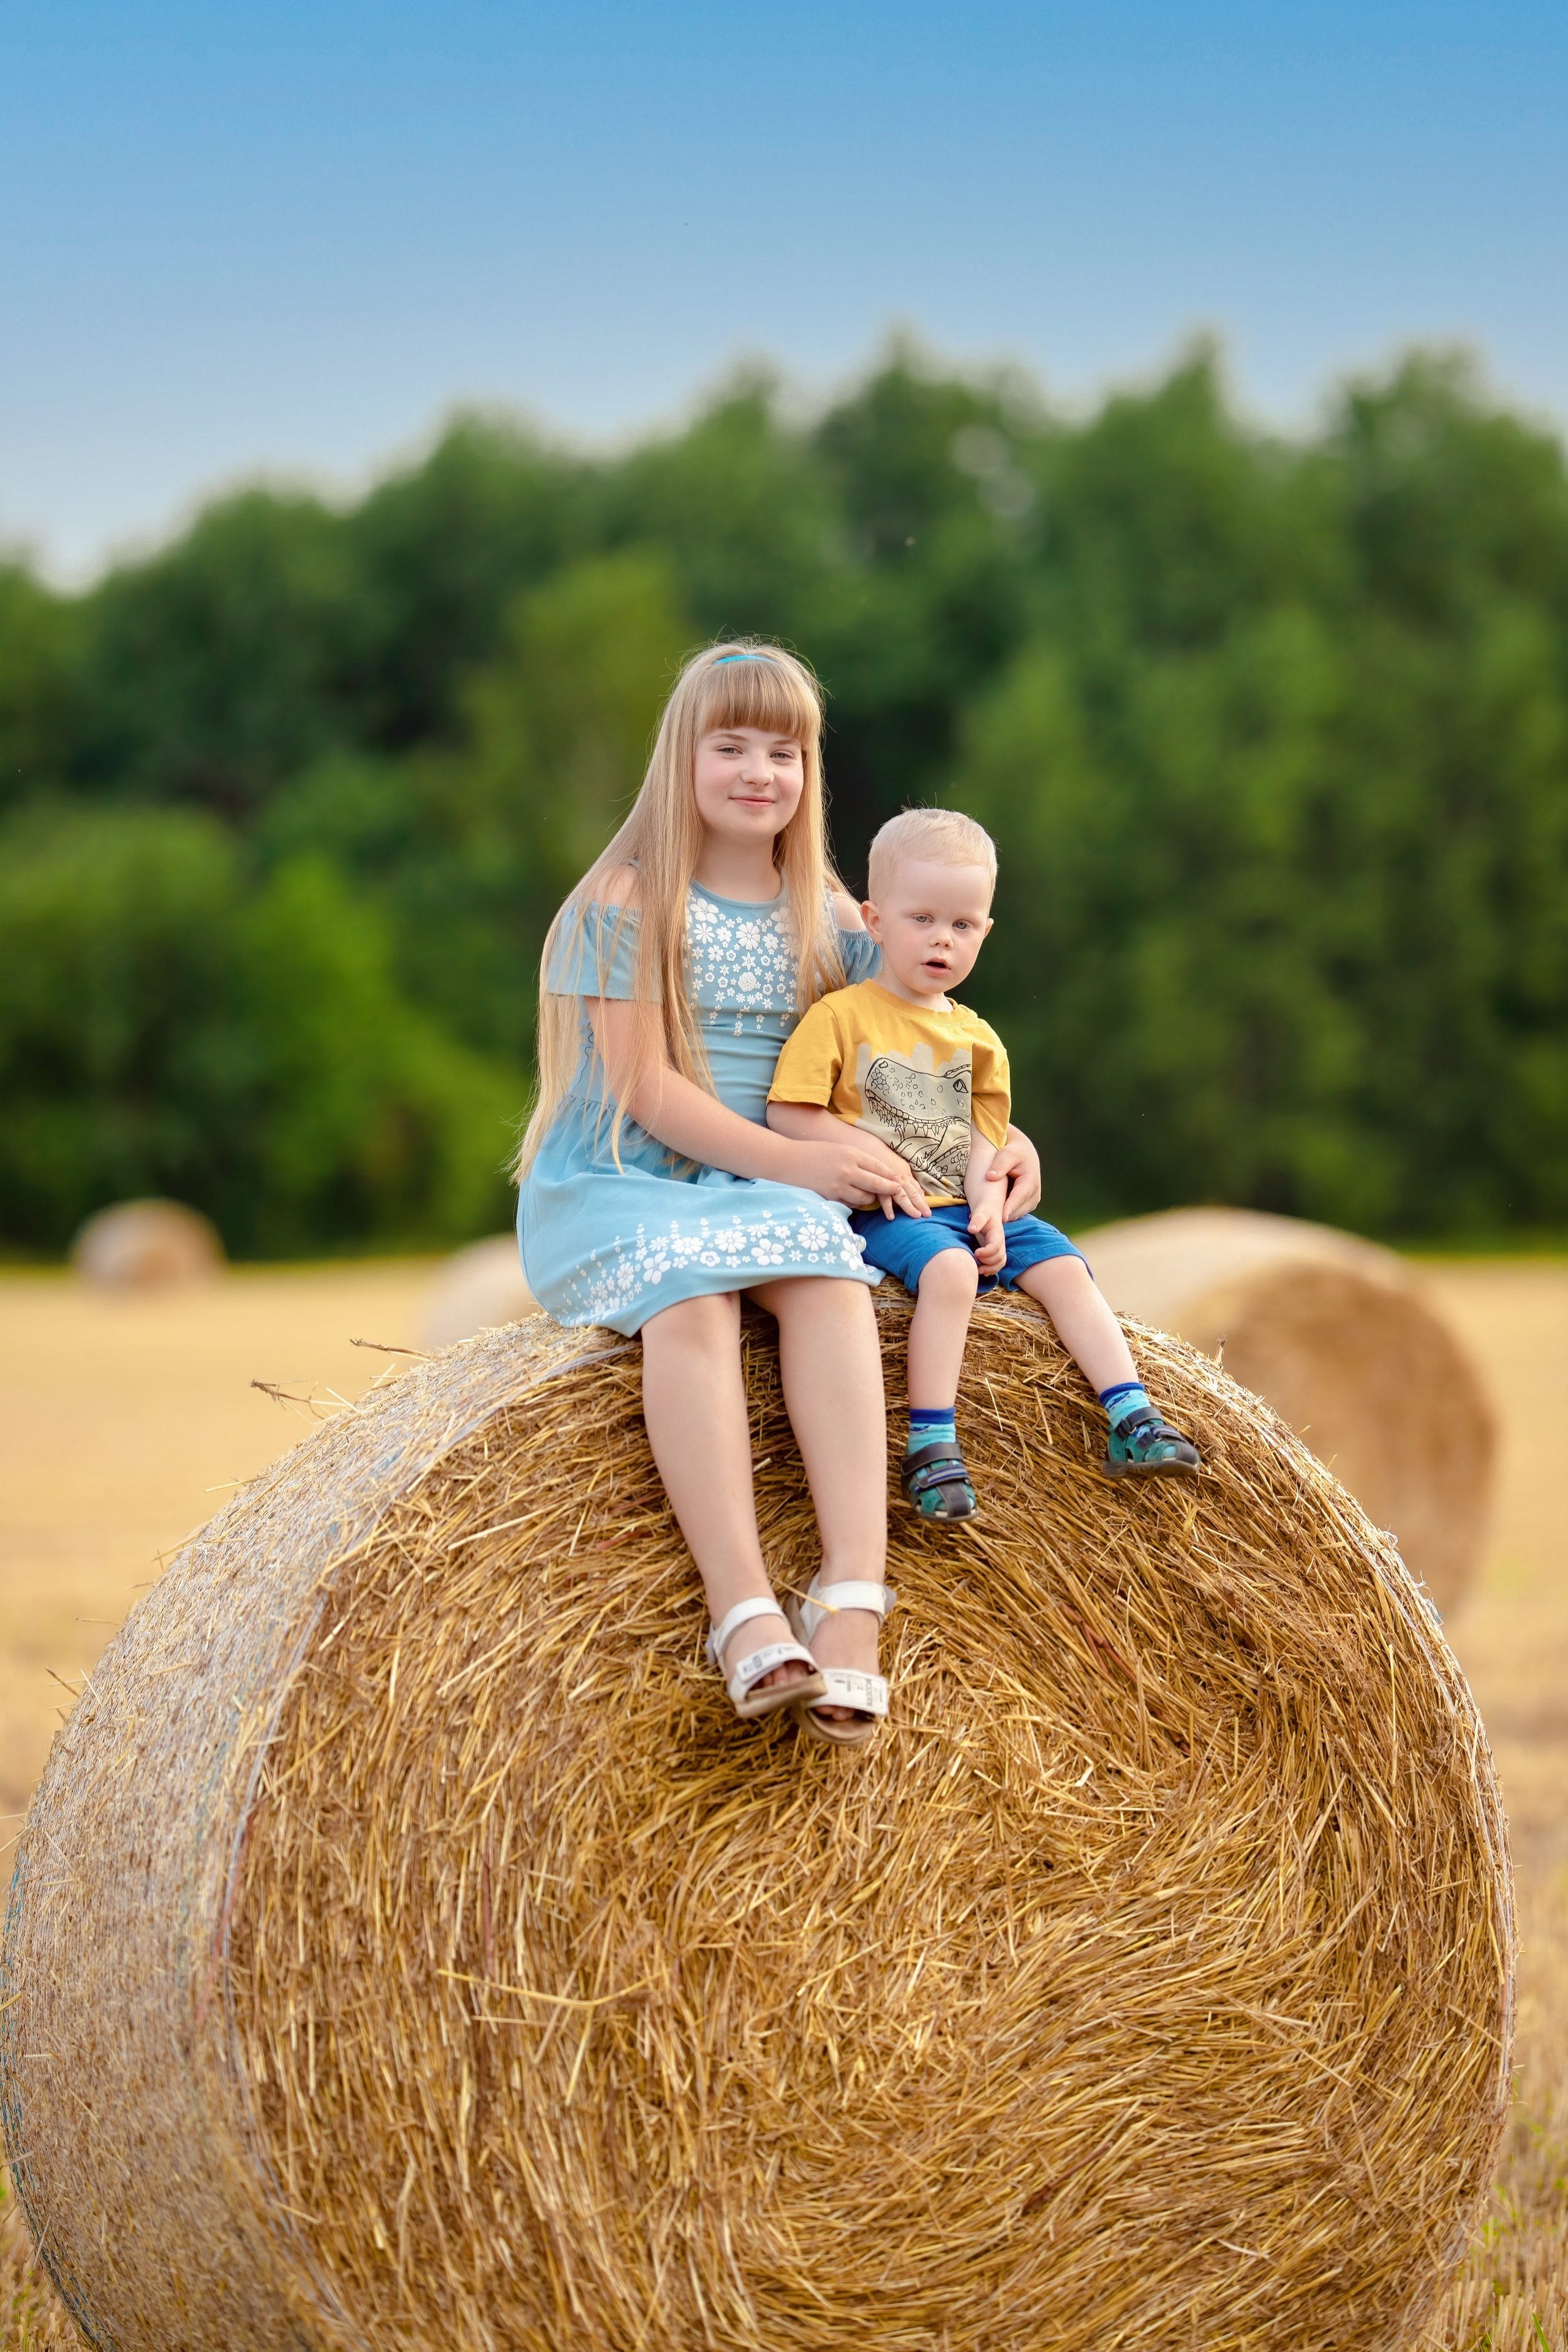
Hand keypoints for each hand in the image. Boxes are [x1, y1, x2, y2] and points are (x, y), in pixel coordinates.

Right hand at [788, 1132, 930, 1217]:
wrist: (784, 1161)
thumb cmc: (811, 1153)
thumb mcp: (837, 1150)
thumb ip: (856, 1160)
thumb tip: (875, 1173)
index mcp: (851, 1154)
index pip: (879, 1167)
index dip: (890, 1176)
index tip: (898, 1181)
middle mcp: (848, 1170)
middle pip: (878, 1184)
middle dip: (890, 1190)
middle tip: (897, 1194)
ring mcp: (839, 1186)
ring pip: (865, 1198)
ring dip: (870, 1199)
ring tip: (870, 1197)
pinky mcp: (830, 1198)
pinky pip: (850, 1204)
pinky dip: (853, 1203)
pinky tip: (852, 1200)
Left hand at [968, 1203, 1005, 1274]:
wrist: (990, 1211)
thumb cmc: (984, 1212)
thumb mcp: (981, 1213)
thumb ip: (977, 1219)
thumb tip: (971, 1229)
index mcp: (997, 1234)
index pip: (996, 1246)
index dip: (987, 1253)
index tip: (976, 1252)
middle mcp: (1000, 1243)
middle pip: (1000, 1258)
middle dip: (987, 1262)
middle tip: (974, 1259)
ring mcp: (999, 1248)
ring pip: (1000, 1263)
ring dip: (990, 1269)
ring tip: (977, 1270)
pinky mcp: (995, 1252)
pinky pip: (997, 1265)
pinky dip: (990, 1270)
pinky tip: (980, 1270)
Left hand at [984, 1128, 1041, 1220]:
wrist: (1022, 1154)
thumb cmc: (1014, 1152)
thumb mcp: (1007, 1153)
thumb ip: (1000, 1164)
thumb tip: (991, 1176)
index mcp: (1030, 1181)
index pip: (1019, 1198)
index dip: (1009, 1208)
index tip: (999, 1218)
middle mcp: (1034, 1195)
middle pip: (1017, 1211)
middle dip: (1003, 1218)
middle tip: (985, 1227)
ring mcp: (1030, 1202)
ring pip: (1015, 1215)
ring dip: (1001, 1220)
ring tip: (983, 1224)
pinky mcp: (1025, 1206)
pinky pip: (1013, 1215)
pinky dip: (1002, 1217)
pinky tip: (987, 1219)